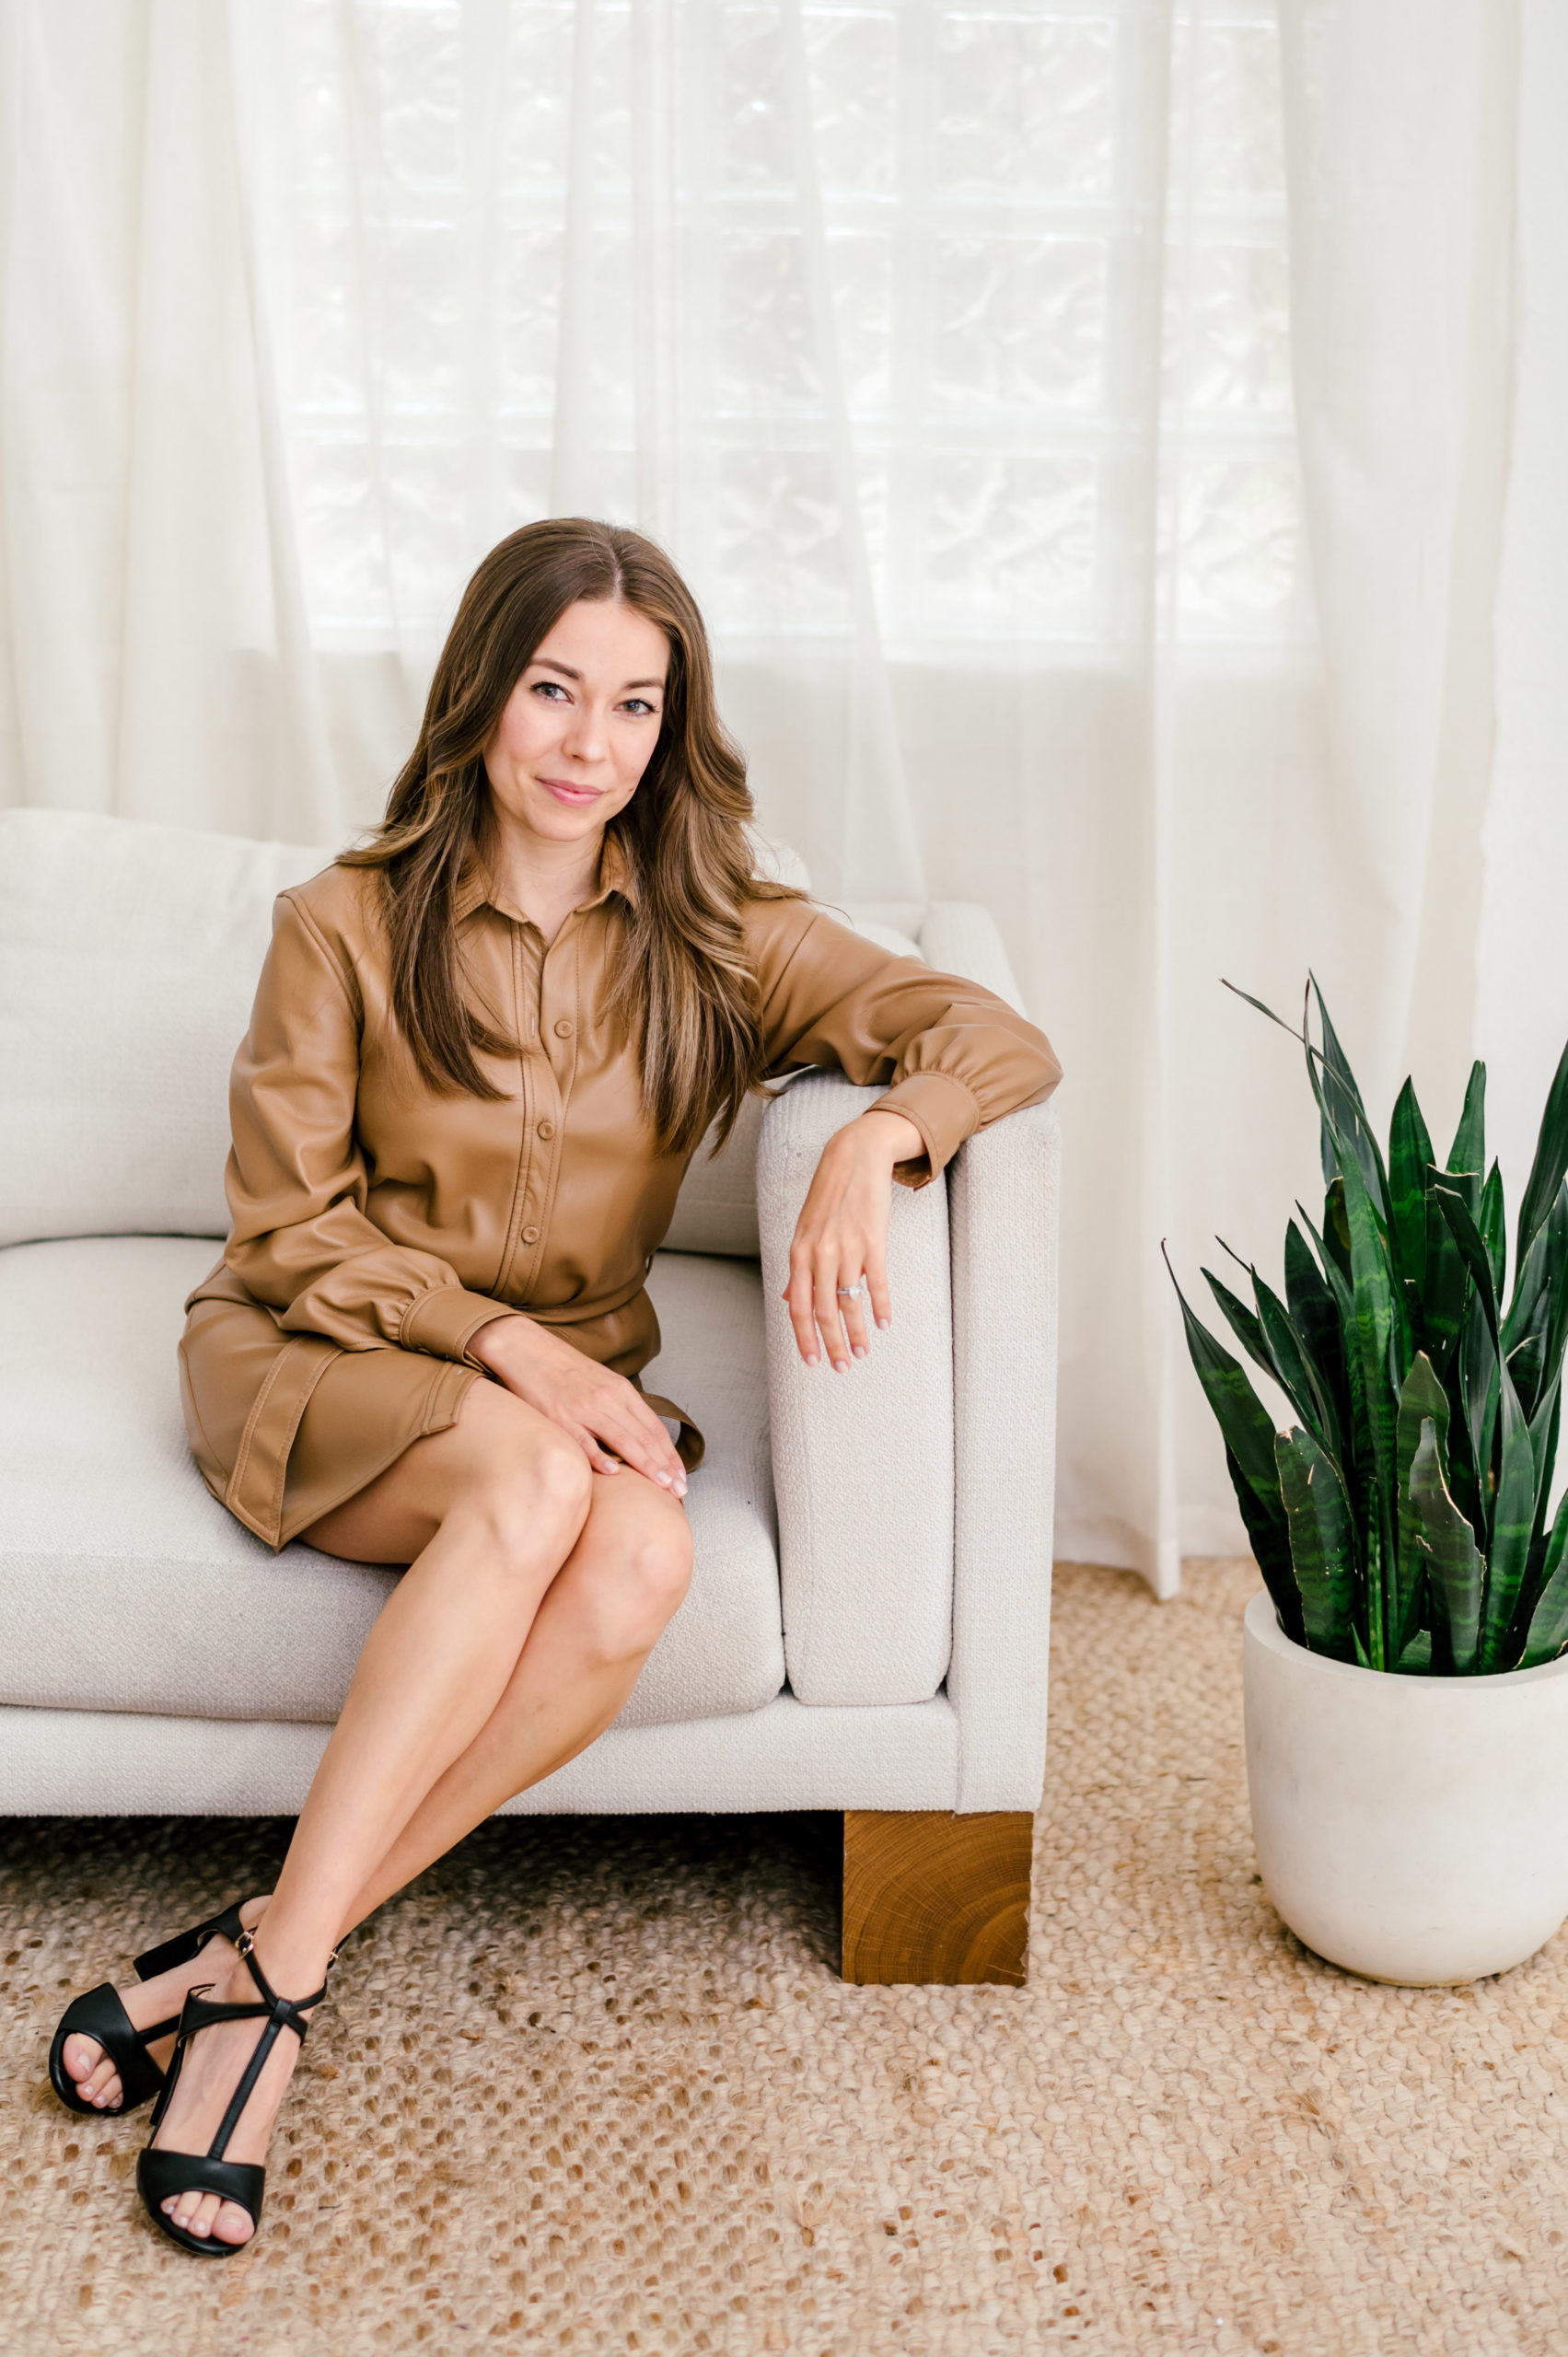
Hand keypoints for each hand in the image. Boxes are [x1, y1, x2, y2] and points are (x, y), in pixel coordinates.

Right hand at [468, 1315, 687, 1496]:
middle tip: (680, 1491)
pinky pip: (584, 1440)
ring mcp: (584, 1408)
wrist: (525, 1348)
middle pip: (645, 1437)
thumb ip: (618, 1407)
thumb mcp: (600, 1382)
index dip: (670, 1454)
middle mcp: (607, 1399)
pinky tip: (615, 1473)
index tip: (681, 1476)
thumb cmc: (563, 1369)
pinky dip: (600, 1457)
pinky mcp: (559, 1417)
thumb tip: (637, 1436)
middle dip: (666, 1466)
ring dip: (646, 1465)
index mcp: (620, 1390)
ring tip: (662, 1486)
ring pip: (623, 1440)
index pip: (654, 1428)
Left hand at [782, 1108, 923, 1370]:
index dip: (804, 1337)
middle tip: (841, 1368)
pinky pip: (877, 1283)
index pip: (798, 1307)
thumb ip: (799, 1269)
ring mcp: (847, 1249)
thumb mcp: (804, 1231)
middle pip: (823, 1312)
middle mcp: (820, 1255)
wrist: (853, 1158)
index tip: (812, 1362)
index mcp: (799, 1254)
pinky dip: (880, 1307)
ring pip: (850, 1303)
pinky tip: (884, 1324)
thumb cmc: (827, 1197)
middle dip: (832, 1344)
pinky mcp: (874, 1242)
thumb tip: (791, 1300)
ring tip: (862, 1353)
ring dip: (857, 1333)